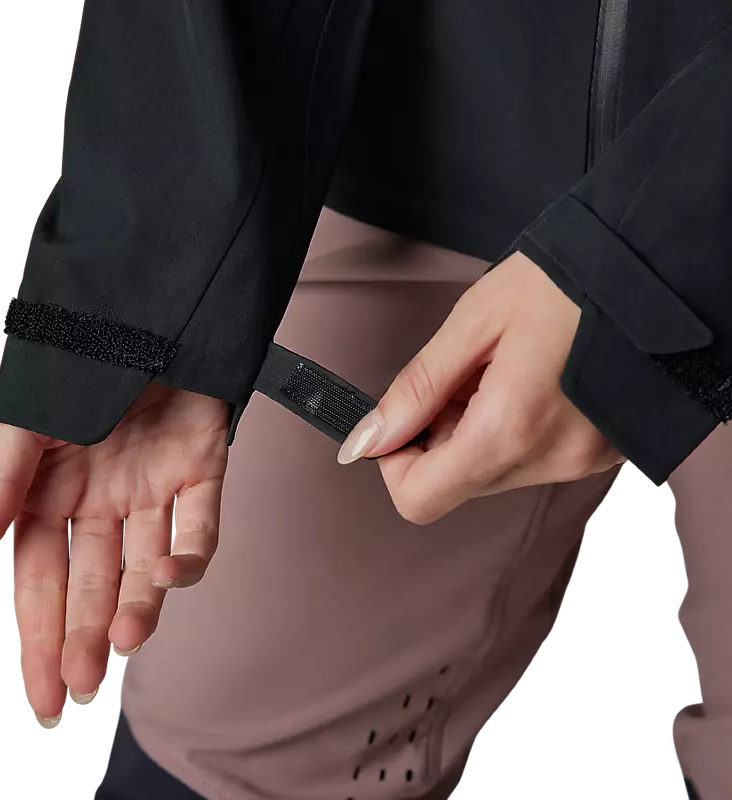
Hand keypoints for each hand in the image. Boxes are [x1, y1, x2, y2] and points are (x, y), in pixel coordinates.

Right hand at [0, 383, 229, 725]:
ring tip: (126, 641)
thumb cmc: (83, 361)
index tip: (44, 697)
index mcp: (52, 497)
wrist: (151, 313)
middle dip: (85, 638)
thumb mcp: (27, 422)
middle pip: (91, 586)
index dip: (39, 639)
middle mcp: (102, 505)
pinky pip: (200, 525)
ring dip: (139, 606)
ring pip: (146, 567)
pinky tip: (169, 573)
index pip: (40, 583)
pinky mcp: (201, 473)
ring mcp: (153, 492)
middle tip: (83, 688)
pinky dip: (190, 554)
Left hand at [337, 250, 624, 523]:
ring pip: (489, 473)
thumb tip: (368, 439)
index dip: (394, 461)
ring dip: (474, 430)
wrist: (657, 271)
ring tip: (502, 370)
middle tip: (462, 375)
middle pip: (455, 485)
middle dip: (438, 435)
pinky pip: (528, 461)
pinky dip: (510, 430)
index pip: (419, 498)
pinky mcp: (597, 455)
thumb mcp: (476, 321)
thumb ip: (417, 388)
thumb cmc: (569, 279)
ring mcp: (581, 464)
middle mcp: (551, 461)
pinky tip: (529, 381)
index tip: (401, 417)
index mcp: (512, 428)